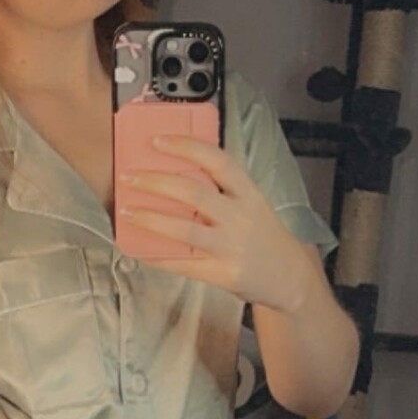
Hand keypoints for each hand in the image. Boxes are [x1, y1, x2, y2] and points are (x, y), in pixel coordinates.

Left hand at [117, 135, 311, 312]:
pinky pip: (182, 264)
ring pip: (184, 230)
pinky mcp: (222, 273)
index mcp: (249, 194)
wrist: (289, 278)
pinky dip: (156, 256)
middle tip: (129, 176)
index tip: (159, 140)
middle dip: (157, 182)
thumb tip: (176, 171)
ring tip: (127, 211)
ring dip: (151, 218)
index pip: (218, 162)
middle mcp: (240, 218)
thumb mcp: (253, 204)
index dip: (188, 148)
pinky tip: (136, 249)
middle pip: (194, 193)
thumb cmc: (263, 236)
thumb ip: (223, 189)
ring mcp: (230, 247)